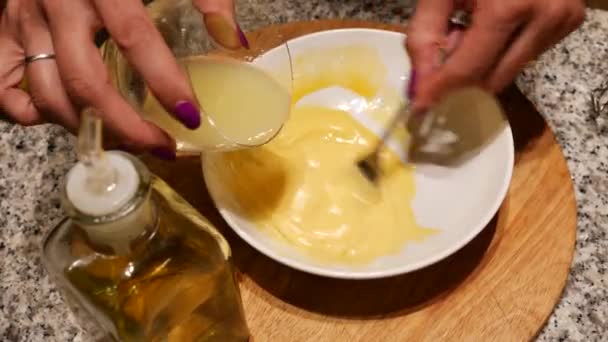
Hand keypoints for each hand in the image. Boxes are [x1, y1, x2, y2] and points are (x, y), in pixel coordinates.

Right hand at [0, 0, 247, 158]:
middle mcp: (55, 4)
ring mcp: (23, 20)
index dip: (164, 82)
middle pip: (85, 82)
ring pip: (46, 93)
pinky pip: (3, 87)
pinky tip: (64, 118)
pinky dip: (28, 113)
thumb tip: (234, 39)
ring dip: (88, 127)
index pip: (133, 39)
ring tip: (125, 138)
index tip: (190, 116)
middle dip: (126, 126)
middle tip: (160, 146)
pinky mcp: (4, 31)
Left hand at [406, 0, 584, 111]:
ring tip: (476, 25)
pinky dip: (504, 50)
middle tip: (450, 41)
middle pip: (491, 79)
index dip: (441, 89)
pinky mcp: (571, 21)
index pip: (469, 69)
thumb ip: (425, 35)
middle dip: (463, 71)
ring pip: (509, 72)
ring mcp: (563, 20)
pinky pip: (526, 56)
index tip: (420, 106)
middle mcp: (545, 17)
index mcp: (510, 7)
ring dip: (484, 61)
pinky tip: (498, 23)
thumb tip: (420, 85)